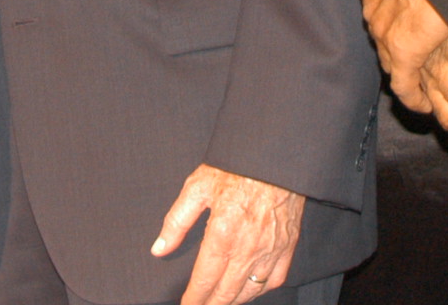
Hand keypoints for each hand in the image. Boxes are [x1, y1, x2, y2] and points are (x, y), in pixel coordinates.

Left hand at [151, 164, 303, 304]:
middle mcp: (247, 248)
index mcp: (222, 235)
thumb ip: (176, 222)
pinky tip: (249, 289)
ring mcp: (269, 250)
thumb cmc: (235, 168)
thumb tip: (159, 248)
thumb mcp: (196, 188)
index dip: (194, 299)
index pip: (204, 281)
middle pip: (226, 293)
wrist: (274, 156)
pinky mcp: (287, 246)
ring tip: (220, 301)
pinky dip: (260, 290)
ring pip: (249, 291)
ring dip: (233, 301)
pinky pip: (274, 280)